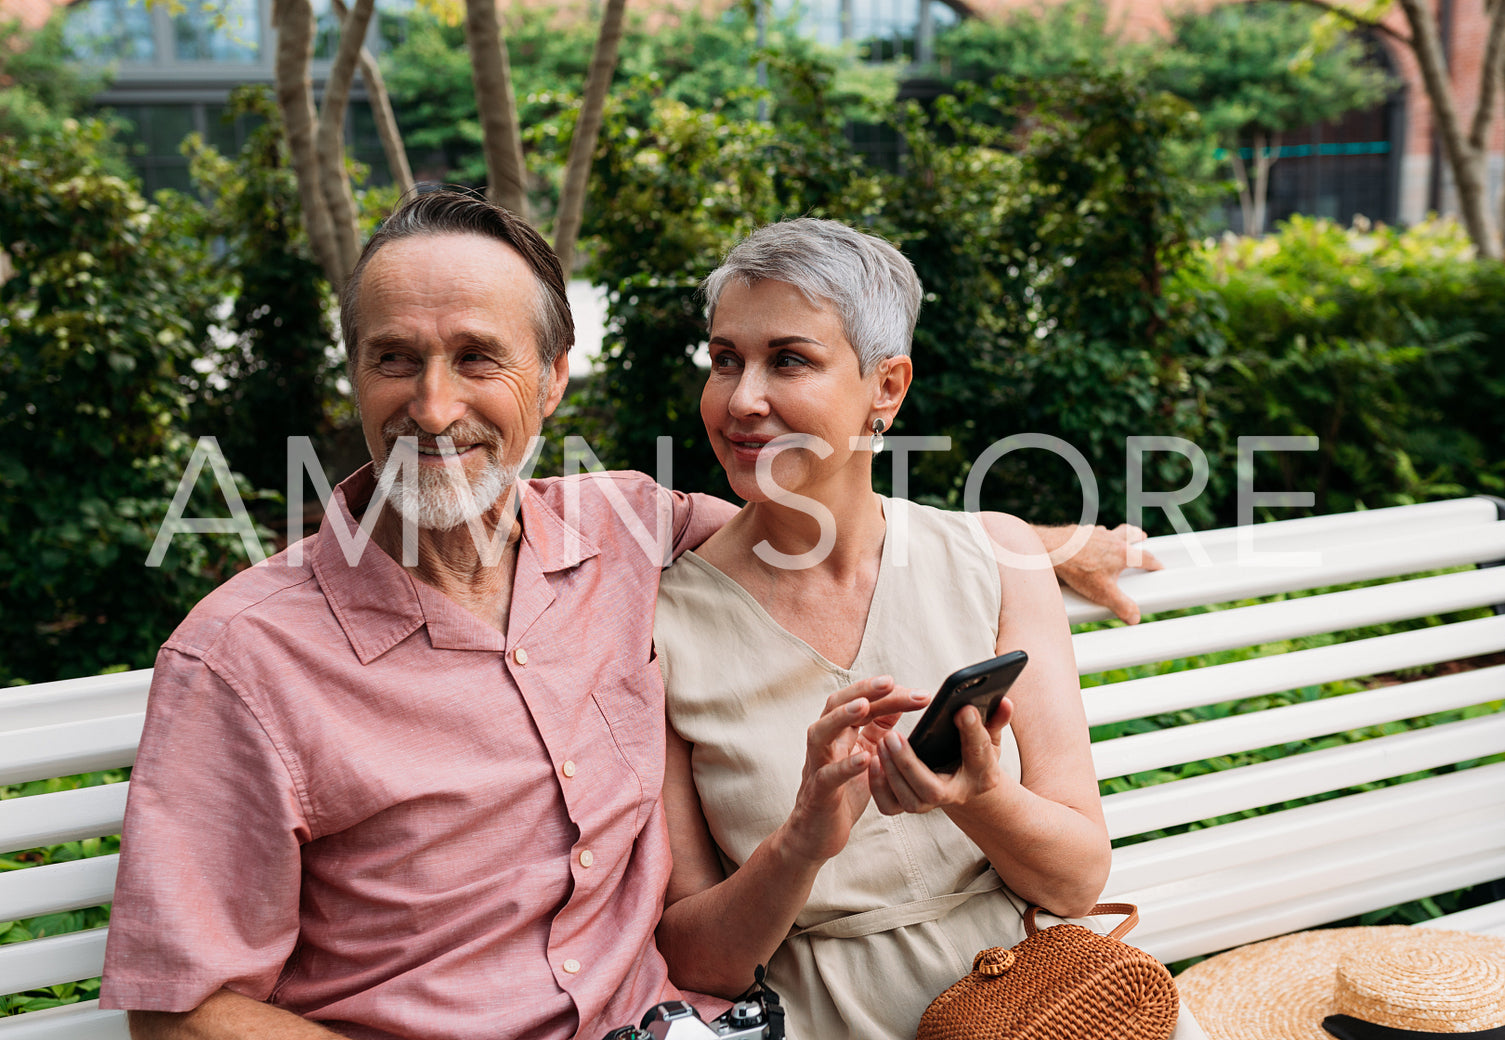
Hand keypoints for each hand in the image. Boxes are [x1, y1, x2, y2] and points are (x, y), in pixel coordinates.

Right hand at [778, 676, 928, 865]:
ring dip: (841, 717)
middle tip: (890, 682)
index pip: (858, 701)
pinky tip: (865, 758)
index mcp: (838, 734)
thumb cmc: (842, 793)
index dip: (884, 693)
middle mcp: (824, 743)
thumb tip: (898, 700)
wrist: (816, 834)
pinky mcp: (818, 793)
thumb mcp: (865, 754)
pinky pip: (828, 776)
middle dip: (862, 691)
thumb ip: (877, 729)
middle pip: (836, 706)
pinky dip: (845, 765)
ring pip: (820, 733)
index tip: (917, 691)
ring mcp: (818, 766)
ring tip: (864, 706)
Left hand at [868, 697, 1014, 815]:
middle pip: (932, 790)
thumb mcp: (990, 736)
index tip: (963, 708)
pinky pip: (890, 805)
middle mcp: (958, 794)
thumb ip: (995, 720)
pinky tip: (873, 760)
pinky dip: (879, 786)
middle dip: (910, 764)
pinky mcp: (911, 805)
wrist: (965, 782)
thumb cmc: (976, 752)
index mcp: (984, 775)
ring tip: (882, 741)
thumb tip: (1004, 701)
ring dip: (892, 772)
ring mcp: (932, 805)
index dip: (973, 731)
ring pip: (910, 800)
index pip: (979, 753)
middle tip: (893, 735)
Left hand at [1036, 523, 1162, 624]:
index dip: (1155, 563)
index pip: (1145, 558)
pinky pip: (1092, 531)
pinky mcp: (1079, 532)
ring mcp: (1095, 534)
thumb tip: (1135, 617)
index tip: (1159, 567)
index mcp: (1122, 553)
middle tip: (1142, 536)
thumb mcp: (1103, 593)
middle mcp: (1111, 539)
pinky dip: (1095, 534)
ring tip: (1118, 537)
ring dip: (1117, 533)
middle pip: (1130, 534)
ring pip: (1111, 530)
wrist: (1052, 550)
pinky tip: (1090, 539)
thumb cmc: (1078, 569)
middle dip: (1138, 536)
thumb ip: (1121, 605)